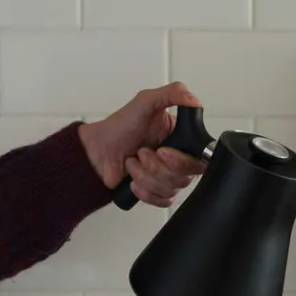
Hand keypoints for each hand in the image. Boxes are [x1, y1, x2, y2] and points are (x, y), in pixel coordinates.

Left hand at [78, 82, 207, 207]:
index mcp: (181, 141)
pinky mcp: (158, 193)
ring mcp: (168, 179)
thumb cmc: (119, 128)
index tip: (163, 151)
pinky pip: (161, 201)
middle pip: (184, 177)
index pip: (199, 161)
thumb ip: (172, 94)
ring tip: (134, 162)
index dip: (181, 161)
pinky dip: (144, 190)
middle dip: (156, 166)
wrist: (97, 152)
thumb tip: (194, 100)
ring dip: (144, 175)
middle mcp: (178, 161)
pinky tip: (134, 178)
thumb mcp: (145, 102)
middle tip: (142, 152)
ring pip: (169, 189)